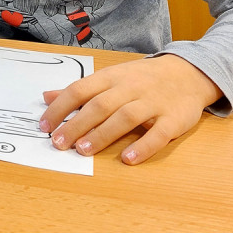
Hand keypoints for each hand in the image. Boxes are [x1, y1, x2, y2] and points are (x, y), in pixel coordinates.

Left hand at [39, 54, 221, 164]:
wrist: (188, 73)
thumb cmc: (141, 78)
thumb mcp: (109, 77)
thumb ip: (79, 90)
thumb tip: (46, 97)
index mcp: (111, 77)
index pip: (80, 90)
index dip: (60, 108)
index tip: (44, 126)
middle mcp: (130, 88)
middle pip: (99, 105)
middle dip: (77, 124)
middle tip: (58, 143)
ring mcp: (152, 103)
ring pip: (125, 117)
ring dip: (103, 134)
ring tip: (83, 150)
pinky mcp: (173, 119)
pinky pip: (158, 133)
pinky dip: (143, 146)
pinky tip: (128, 159)